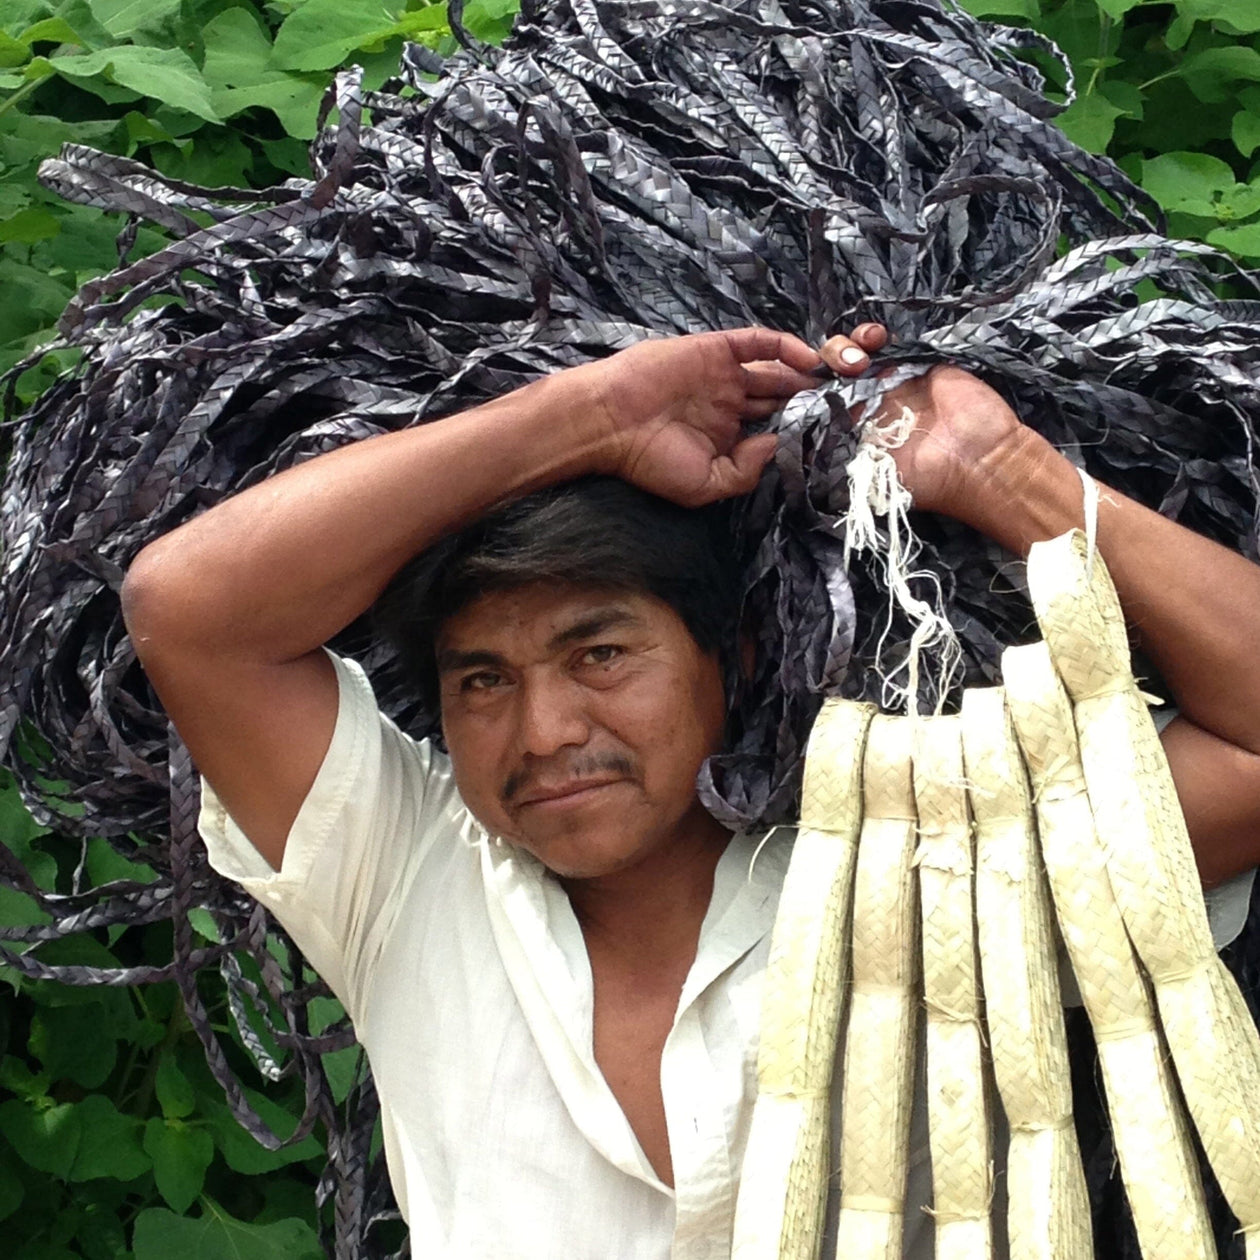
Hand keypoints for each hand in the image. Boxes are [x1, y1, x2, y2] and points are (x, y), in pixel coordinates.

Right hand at [577, 327, 840, 506]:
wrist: (607, 422)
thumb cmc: (648, 460)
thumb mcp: (704, 485)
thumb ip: (746, 470)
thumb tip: (779, 446)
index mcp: (729, 437)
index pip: (777, 428)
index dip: (808, 428)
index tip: (841, 431)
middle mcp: (731, 404)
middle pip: (785, 396)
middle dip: (818, 399)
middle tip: (855, 400)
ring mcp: (725, 375)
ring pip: (779, 370)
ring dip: (811, 373)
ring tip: (845, 378)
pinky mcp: (716, 349)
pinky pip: (758, 344)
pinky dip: (786, 347)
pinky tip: (810, 358)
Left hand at [820, 332, 1026, 522]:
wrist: (977, 458)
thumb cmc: (925, 478)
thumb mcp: (868, 481)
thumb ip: (832, 466)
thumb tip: (791, 457)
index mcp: (847, 434)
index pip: (813, 407)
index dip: (802, 394)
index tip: (800, 389)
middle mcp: (861, 406)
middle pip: (824, 376)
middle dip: (820, 369)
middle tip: (838, 376)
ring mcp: (885, 381)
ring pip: (846, 353)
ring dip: (841, 349)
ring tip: (856, 360)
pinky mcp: (909, 361)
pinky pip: (881, 341)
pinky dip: (870, 334)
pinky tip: (874, 338)